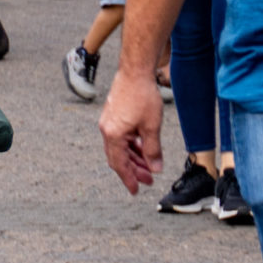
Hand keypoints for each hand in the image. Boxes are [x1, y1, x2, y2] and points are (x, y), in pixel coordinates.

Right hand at [100, 66, 166, 193]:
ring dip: (134, 158)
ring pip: (120, 148)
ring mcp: (109, 123)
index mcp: (113, 134)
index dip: (129, 179)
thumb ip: (153, 150)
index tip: (136, 190)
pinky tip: (143, 147)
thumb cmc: (142, 96)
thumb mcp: (152, 127)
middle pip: (118, 158)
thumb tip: (155, 168)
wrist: (134, 72)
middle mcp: (107, 130)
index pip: (119, 164)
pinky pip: (121, 138)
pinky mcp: (113, 116)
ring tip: (149, 165)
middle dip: (133, 170)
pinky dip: (132, 146)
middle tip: (148, 180)